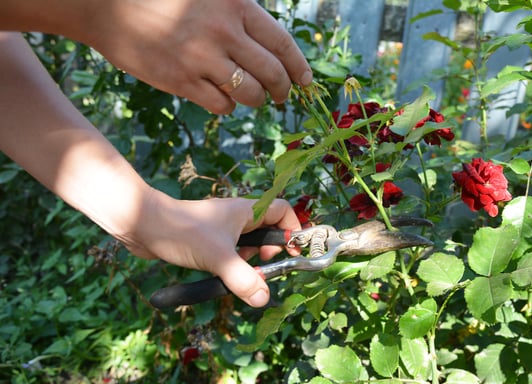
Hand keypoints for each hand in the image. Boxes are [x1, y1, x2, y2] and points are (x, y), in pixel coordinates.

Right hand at [83, 0, 312, 112]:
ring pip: (250, 94)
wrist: (108, 7)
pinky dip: (228, 107)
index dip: (299, 67)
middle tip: (282, 96)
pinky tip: (222, 98)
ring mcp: (201, 58)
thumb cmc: (163, 0)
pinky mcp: (181, 81)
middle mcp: (223, 31)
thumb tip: (273, 49)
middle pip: (272, 73)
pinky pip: (222, 106)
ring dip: (257, 100)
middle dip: (283, 90)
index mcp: (235, 5)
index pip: (282, 43)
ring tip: (252, 97)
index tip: (306, 81)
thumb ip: (240, 17)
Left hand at [123, 194, 301, 306]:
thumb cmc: (182, 231)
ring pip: (247, 246)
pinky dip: (230, 267)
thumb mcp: (218, 258)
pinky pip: (228, 254)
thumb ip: (243, 280)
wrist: (143, 225)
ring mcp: (220, 229)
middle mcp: (235, 217)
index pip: (282, 211)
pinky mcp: (205, 242)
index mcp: (245, 211)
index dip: (292, 230)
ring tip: (241, 275)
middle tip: (263, 267)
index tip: (291, 252)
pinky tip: (221, 278)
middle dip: (269, 252)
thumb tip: (263, 299)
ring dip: (248, 262)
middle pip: (266, 232)